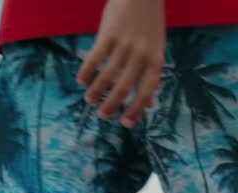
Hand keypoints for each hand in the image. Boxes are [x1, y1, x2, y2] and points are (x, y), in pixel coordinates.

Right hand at [76, 0, 164, 127]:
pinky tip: (82, 80)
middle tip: (102, 116)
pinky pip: (95, 57)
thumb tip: (150, 105)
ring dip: (96, 90)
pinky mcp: (109, 33)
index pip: (147, 90)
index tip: (126, 123)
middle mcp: (141, 54)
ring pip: (108, 74)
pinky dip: (87, 71)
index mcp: (156, 59)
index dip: (136, 109)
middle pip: (125, 86)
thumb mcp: (156, 50)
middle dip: (112, 104)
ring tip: (89, 99)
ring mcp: (125, 44)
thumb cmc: (149, 25)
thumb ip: (152, 76)